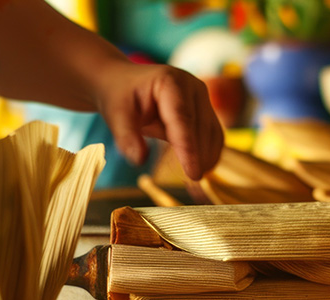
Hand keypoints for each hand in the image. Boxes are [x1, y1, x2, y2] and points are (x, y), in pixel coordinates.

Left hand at [93, 62, 223, 179]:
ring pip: (213, 133)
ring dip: (207, 158)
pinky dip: (208, 154)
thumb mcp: (115, 113)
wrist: (124, 83)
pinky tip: (199, 169)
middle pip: (202, 128)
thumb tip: (139, 160)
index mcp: (171, 82)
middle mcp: (193, 87)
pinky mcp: (206, 111)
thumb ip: (126, 136)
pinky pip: (213, 136)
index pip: (183, 120)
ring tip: (194, 183)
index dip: (189, 149)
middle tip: (192, 186)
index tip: (194, 174)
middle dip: (199, 157)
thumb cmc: (120, 96)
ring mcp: (202, 98)